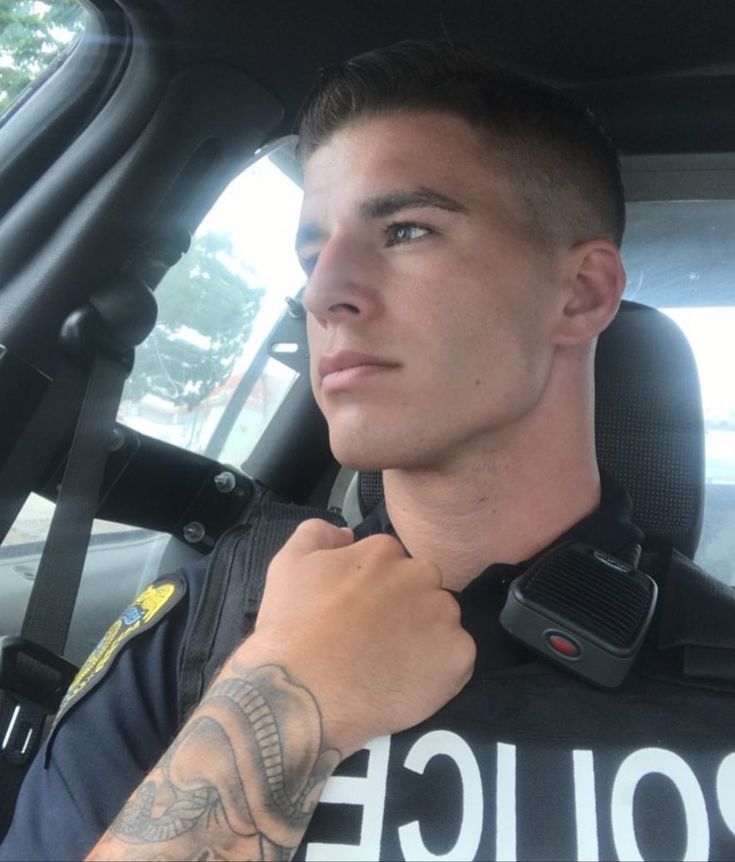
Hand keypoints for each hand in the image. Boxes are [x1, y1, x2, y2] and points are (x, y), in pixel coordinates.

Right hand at [241, 519, 475, 756]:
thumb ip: (319, 533)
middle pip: (422, 587)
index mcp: (384, 551)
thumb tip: (348, 534)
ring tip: (389, 665)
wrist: (302, 695)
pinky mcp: (459, 656)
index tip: (358, 614)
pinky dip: (439, 670)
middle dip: (404, 608)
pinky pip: (456, 658)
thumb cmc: (291, 629)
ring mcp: (444, 616)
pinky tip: (407, 683)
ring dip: (423, 637)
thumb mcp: (288, 564)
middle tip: (374, 640)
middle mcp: (421, 575)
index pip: (390, 563)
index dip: (373, 591)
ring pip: (441, 621)